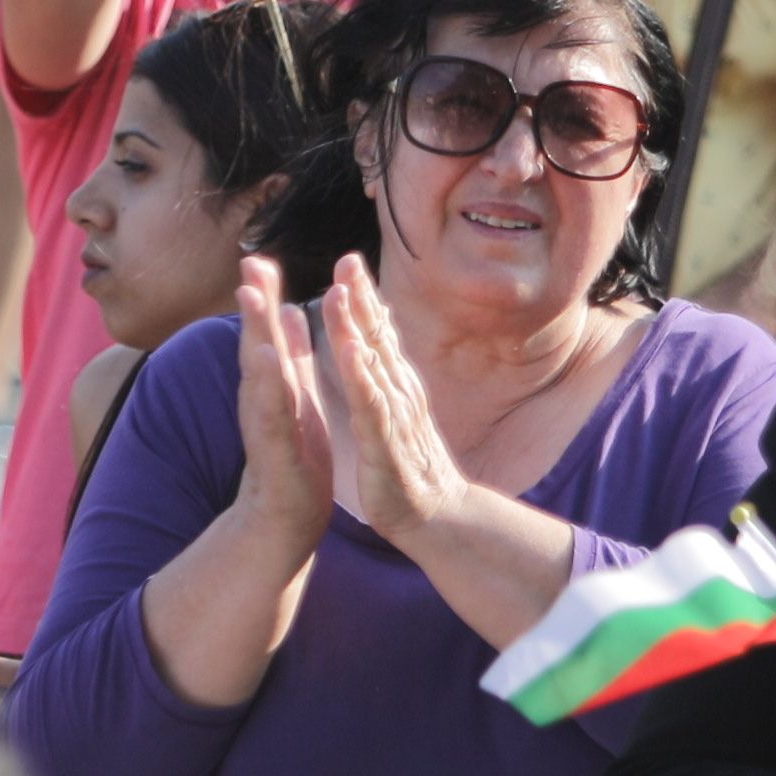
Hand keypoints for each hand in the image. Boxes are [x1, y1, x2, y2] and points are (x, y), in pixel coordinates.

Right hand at [226, 258, 336, 557]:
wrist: (287, 517)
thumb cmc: (292, 453)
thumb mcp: (294, 394)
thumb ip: (289, 353)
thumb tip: (282, 307)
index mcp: (273, 384)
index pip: (266, 333)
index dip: (264, 296)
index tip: (260, 255)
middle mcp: (263, 399)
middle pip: (257, 343)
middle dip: (256, 304)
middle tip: (251, 262)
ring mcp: (265, 424)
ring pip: (259, 375)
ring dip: (255, 336)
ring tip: (253, 299)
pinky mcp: (275, 452)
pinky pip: (271, 416)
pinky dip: (269, 388)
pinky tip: (268, 361)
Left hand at [308, 256, 476, 543]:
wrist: (436, 517)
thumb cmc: (409, 465)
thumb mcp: (395, 412)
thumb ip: (386, 376)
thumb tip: (378, 341)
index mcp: (395, 386)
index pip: (379, 334)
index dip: (365, 296)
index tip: (348, 259)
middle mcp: (399, 393)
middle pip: (378, 338)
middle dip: (362, 297)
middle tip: (347, 258)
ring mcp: (395, 417)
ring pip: (372, 365)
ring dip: (356, 328)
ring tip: (339, 294)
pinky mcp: (386, 445)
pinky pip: (371, 407)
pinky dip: (361, 379)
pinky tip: (350, 355)